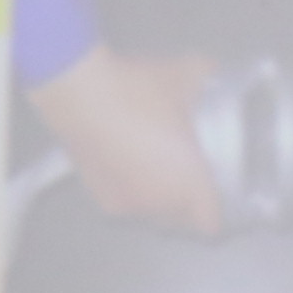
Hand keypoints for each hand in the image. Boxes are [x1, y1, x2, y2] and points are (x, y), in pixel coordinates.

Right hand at [31, 46, 221, 235]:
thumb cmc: (137, 91)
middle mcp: (160, 201)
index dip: (214, 211)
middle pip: (181, 221)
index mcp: (189, 182)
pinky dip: (129, 192)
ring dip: (157, 200)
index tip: (214, 195)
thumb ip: (207, 76)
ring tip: (155, 171)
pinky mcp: (99, 196)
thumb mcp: (182, 76)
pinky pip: (125, 204)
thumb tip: (211, 70)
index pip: (209, 221)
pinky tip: (127, 168)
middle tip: (186, 178)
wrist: (78, 93)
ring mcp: (127, 202)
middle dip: (186, 204)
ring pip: (152, 215)